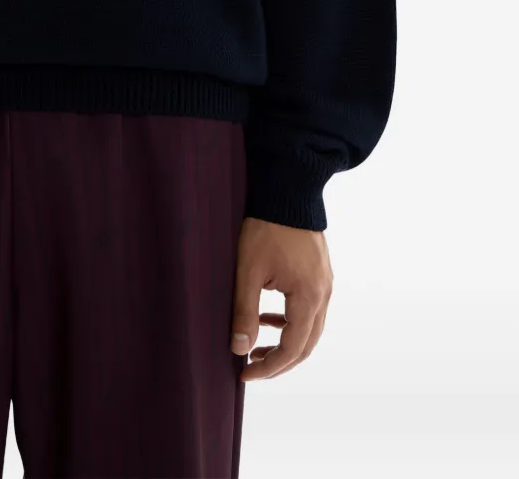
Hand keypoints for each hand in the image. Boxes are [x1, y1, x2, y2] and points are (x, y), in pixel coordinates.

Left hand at [230, 216, 332, 381]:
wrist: (287, 190)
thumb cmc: (265, 227)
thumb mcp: (248, 270)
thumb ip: (244, 312)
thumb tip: (238, 349)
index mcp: (309, 297)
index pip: (292, 349)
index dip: (269, 367)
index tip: (244, 373)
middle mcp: (323, 294)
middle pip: (306, 344)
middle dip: (278, 362)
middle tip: (250, 368)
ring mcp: (325, 283)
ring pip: (309, 328)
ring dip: (285, 342)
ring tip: (256, 347)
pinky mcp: (319, 273)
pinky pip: (308, 309)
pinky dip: (290, 322)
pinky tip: (268, 319)